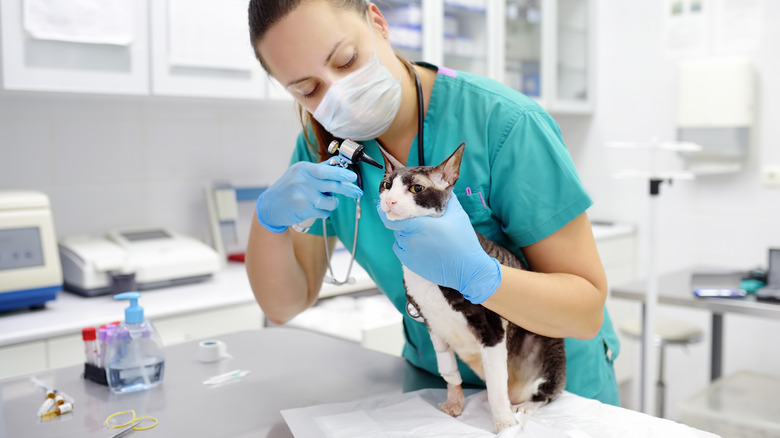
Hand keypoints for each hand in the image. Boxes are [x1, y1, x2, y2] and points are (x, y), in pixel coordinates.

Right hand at [256, 158, 362, 232]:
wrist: (269, 206)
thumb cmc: (289, 188)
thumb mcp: (300, 174)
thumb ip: (318, 169)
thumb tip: (338, 163)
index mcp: (303, 169)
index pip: (326, 170)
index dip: (341, 173)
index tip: (352, 176)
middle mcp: (303, 181)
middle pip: (332, 185)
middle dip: (348, 189)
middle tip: (357, 192)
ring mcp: (302, 196)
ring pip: (330, 201)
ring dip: (332, 203)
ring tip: (325, 202)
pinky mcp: (303, 209)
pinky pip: (324, 212)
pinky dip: (324, 212)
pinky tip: (317, 210)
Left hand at [377, 195, 500, 303]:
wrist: (467, 268)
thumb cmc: (463, 240)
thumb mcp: (457, 213)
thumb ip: (446, 198)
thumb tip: (440, 187)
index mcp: (418, 225)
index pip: (390, 218)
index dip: (387, 212)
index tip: (388, 207)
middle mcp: (409, 239)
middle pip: (397, 226)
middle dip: (403, 221)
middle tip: (417, 220)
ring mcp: (408, 253)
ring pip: (399, 237)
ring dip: (405, 233)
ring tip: (423, 234)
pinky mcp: (410, 264)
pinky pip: (400, 250)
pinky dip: (405, 245)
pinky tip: (420, 244)